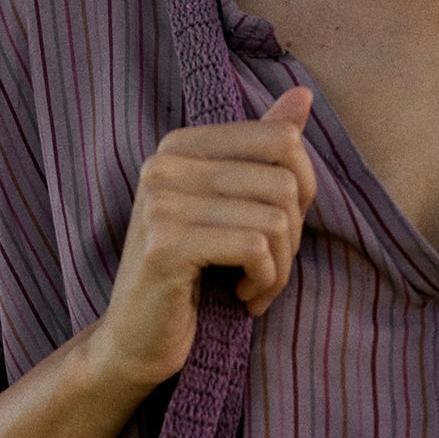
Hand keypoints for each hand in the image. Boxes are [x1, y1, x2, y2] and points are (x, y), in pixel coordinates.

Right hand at [92, 86, 316, 394]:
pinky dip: (264, 281)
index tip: (278, 231)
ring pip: (274, 217)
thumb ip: (260, 152)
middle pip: (284, 180)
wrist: (135, 344)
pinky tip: (243, 299)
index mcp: (182, 146)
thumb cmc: (191, 281)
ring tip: (255, 290)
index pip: (281, 139)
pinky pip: (254, 247)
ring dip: (280, 268)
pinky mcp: (166, 244)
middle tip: (268, 272)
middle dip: (292, 237)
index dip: (303, 190)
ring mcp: (161, 202)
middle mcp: (166, 164)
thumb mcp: (229, 210)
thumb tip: (302, 94)